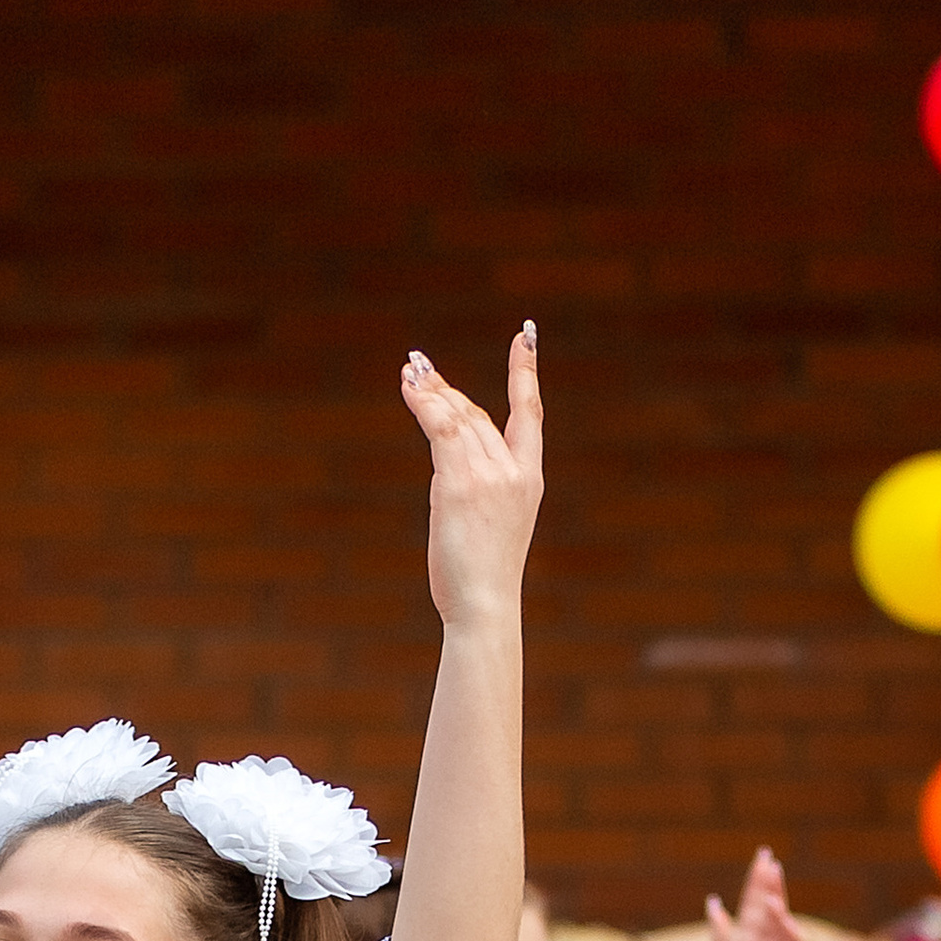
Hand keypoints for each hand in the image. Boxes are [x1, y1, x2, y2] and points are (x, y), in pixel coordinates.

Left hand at [403, 326, 543, 631]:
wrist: (485, 604)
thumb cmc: (482, 578)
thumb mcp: (490, 525)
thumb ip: (475, 486)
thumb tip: (446, 463)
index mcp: (529, 479)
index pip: (530, 413)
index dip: (525, 372)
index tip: (523, 336)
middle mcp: (513, 470)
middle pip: (477, 414)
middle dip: (447, 388)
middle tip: (420, 366)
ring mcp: (488, 474)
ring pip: (456, 417)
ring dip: (430, 390)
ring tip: (411, 371)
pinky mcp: (459, 483)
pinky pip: (439, 430)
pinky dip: (423, 405)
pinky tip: (411, 389)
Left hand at [703, 847, 810, 940]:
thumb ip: (719, 937)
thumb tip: (713, 903)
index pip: (754, 906)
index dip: (757, 883)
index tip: (762, 858)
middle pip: (771, 911)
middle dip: (771, 888)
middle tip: (770, 864)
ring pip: (784, 928)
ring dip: (778, 910)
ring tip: (770, 895)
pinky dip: (791, 935)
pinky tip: (783, 920)